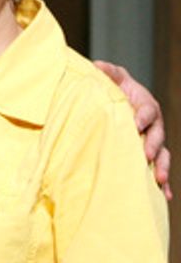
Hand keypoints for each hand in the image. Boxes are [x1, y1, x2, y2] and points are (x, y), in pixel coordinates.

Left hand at [94, 60, 170, 198]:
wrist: (119, 100)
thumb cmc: (115, 88)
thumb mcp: (112, 76)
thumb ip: (108, 72)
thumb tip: (98, 65)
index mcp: (147, 106)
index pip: (149, 111)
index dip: (144, 117)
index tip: (136, 124)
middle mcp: (154, 125)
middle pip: (158, 136)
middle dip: (153, 146)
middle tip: (146, 155)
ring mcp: (154, 141)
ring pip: (162, 155)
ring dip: (162, 167)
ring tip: (160, 180)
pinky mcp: (150, 154)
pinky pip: (159, 169)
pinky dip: (163, 183)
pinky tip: (164, 197)